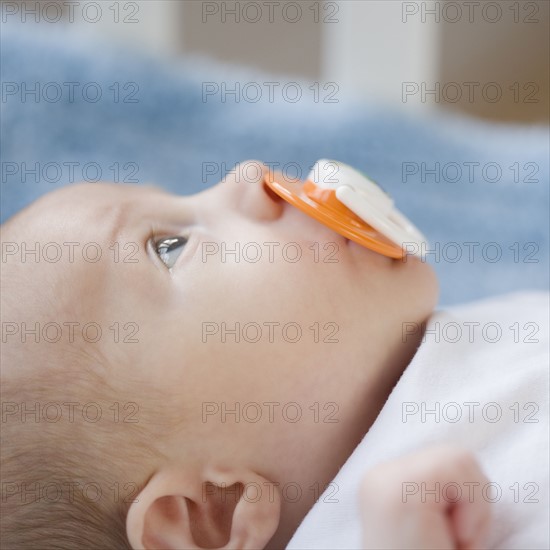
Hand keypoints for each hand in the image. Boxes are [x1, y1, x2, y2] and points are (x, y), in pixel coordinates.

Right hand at [360, 446, 491, 548]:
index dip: (465, 498)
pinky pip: (458, 468)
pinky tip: (452, 538)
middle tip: (453, 540)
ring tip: (451, 541)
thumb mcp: (434, 519)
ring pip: (459, 457)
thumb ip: (437, 486)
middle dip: (471, 501)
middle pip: (454, 453)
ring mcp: (385, 479)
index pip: (444, 458)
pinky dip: (473, 509)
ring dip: (473, 509)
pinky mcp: (399, 489)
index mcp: (386, 482)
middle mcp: (379, 474)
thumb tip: (463, 451)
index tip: (450, 536)